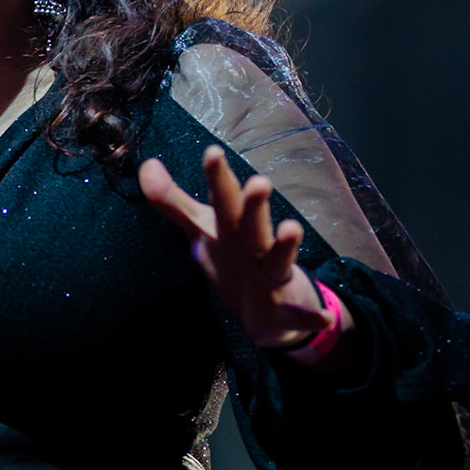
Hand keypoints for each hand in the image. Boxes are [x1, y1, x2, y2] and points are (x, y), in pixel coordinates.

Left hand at [138, 146, 346, 350]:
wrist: (271, 309)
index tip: (212, 152)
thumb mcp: (203, 230)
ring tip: (293, 228)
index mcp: (232, 229)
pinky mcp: (287, 311)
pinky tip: (322, 317)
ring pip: (278, 262)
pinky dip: (311, 317)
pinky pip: (299, 316)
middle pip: (251, 226)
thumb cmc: (235, 258)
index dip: (217, 178)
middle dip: (254, 206)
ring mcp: (273, 278)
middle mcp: (255, 247)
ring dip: (286, 247)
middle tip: (259, 182)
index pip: (223, 200)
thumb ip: (173, 202)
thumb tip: (147, 164)